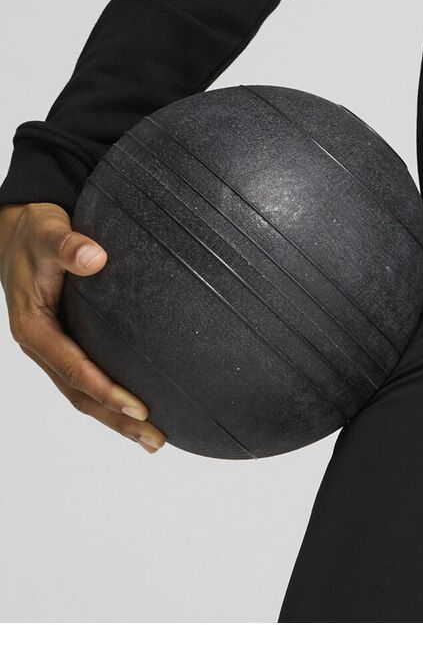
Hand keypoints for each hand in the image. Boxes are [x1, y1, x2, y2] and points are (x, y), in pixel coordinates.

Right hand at [0, 202, 167, 453]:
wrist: (19, 231)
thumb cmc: (34, 232)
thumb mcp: (47, 233)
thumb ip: (67, 245)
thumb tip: (95, 258)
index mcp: (33, 328)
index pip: (74, 368)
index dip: (105, 389)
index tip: (137, 405)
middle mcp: (42, 345)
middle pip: (80, 393)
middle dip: (116, 418)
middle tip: (155, 440)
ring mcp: (52, 348)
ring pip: (83, 392)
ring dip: (115, 417)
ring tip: (152, 439)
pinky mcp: (65, 342)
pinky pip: (87, 376)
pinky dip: (109, 396)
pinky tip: (135, 406)